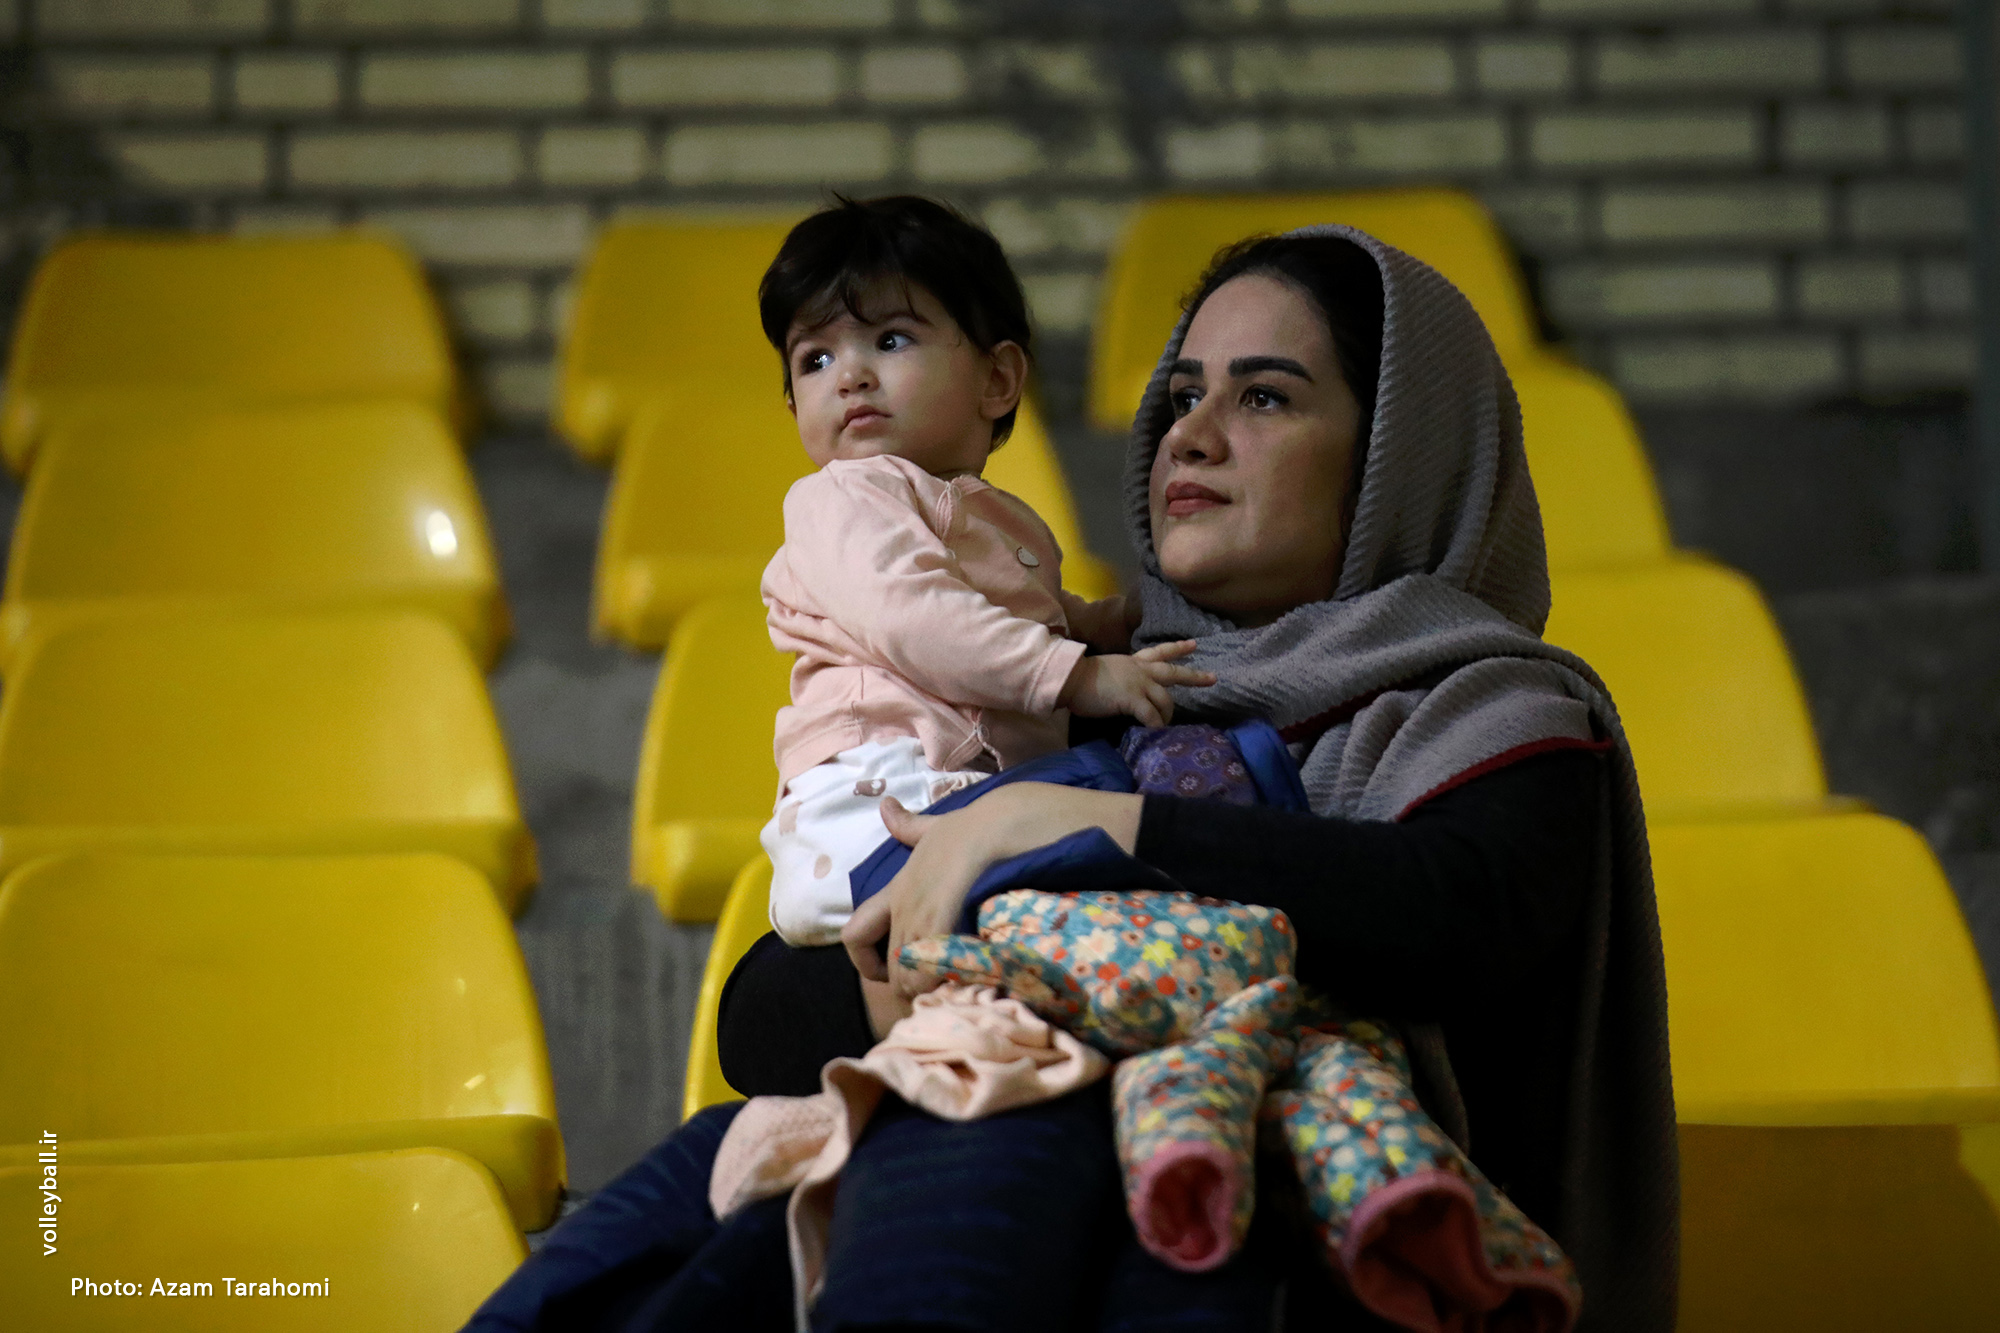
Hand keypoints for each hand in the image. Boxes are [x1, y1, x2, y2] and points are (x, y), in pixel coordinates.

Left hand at [840, 783, 1143, 998]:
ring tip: (959, 984)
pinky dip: (941, 979)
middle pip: (889, 968)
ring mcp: (919, 912)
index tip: (906, 966)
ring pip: (906, 975)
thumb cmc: (976, 824)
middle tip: (943, 984)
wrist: (1004, 818)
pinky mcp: (941, 918)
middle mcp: (901, 904)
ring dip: (930, 986)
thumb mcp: (936, 826)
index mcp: (896, 888)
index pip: (854, 936)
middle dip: (913, 983)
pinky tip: (965, 978)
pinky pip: (925, 966)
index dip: (871, 962)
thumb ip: (910, 826)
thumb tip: (885, 806)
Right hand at [1056, 641, 1214, 726]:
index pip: (1160, 652)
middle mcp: (1140, 670)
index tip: (1194, 645)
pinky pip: (1151, 715)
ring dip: (1168, 712)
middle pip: (1173, 672)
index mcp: (1133, 663)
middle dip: (1194, 675)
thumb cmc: (1082, 678)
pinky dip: (1156, 724)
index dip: (1178, 649)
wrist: (1070, 678)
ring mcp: (1137, 684)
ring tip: (1166, 722)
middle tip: (1212, 678)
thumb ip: (1123, 679)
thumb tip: (1127, 691)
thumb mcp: (1110, 671)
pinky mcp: (1132, 699)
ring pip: (1165, 698)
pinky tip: (1156, 731)